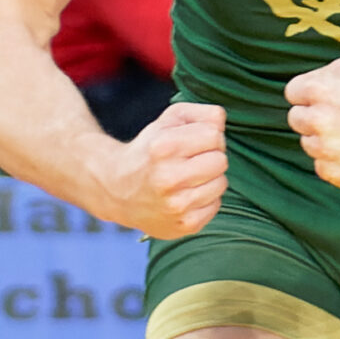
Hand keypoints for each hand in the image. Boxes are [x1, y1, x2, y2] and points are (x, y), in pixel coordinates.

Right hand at [107, 99, 226, 237]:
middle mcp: (168, 177)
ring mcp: (177, 205)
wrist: (118, 191)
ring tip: (187, 179)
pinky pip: (216, 205)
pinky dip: (205, 199)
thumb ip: (200, 114)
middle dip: (209, 157)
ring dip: (209, 179)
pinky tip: (186, 195)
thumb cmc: (149, 151)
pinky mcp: (186, 224)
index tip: (192, 143)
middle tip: (190, 162)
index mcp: (163, 147)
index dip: (207, 136)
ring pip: (221, 183)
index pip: (214, 135)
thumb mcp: (168, 121)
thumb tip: (221, 124)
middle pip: (221, 160)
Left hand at [286, 56, 339, 185]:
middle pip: (296, 119)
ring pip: (308, 144)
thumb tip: (300, 92)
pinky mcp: (334, 173)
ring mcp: (326, 150)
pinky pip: (321, 166)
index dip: (310, 94)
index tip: (327, 98)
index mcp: (320, 90)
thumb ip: (319, 76)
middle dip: (313, 116)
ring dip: (323, 140)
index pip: (292, 93)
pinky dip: (334, 161)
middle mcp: (319, 120)